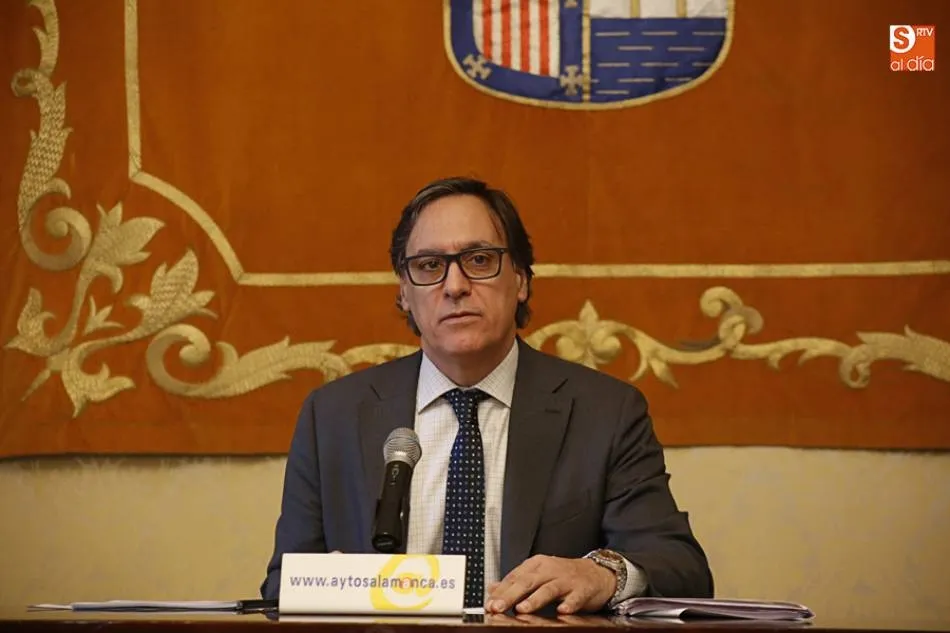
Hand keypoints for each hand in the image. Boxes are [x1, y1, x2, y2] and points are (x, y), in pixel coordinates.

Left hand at [485, 555, 616, 614]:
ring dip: (534, 599)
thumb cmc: (564, 575)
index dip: (500, 591)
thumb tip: (492, 588)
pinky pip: (575, 597)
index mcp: (536, 565)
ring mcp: (567, 579)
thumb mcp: (538, 574)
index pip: (514, 577)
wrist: (597, 572)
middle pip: (527, 582)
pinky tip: (562, 611)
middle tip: (497, 607)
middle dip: (510, 595)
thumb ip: (516, 581)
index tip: (488, 604)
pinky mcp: (582, 589)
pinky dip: (569, 603)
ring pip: (548, 589)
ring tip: (522, 609)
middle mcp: (550, 570)